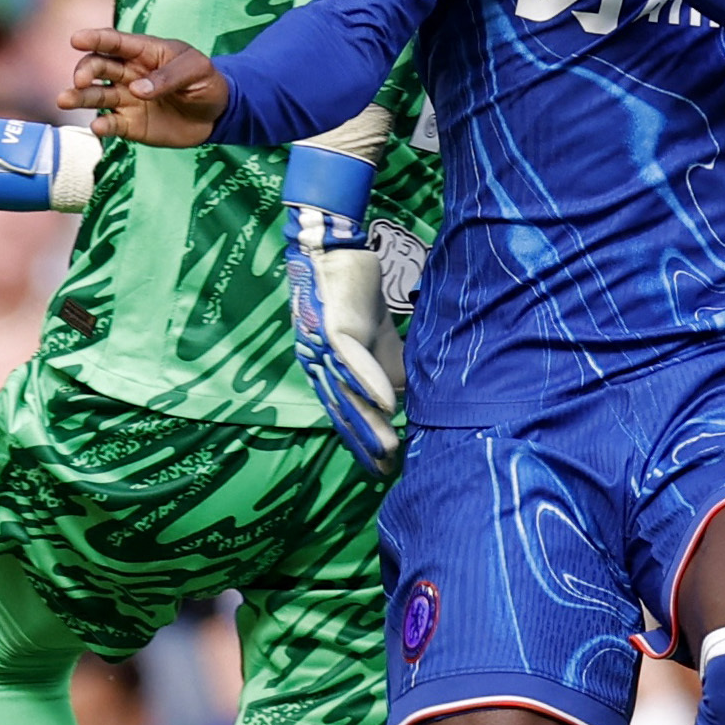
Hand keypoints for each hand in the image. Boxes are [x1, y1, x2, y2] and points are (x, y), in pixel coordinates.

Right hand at [71, 29, 230, 146]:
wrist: (216, 114)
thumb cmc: (206, 82)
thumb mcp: (197, 71)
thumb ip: (169, 77)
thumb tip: (137, 90)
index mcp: (144, 52)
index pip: (115, 42)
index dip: (94, 38)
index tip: (76, 39)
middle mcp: (128, 73)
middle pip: (98, 66)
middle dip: (85, 70)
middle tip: (79, 80)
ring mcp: (126, 99)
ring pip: (96, 95)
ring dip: (79, 97)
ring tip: (64, 101)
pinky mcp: (129, 124)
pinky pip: (111, 124)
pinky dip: (102, 126)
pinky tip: (98, 128)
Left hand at [280, 144, 404, 475]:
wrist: (337, 251)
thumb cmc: (357, 296)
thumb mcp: (378, 342)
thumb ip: (388, 372)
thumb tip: (405, 403)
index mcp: (328, 371)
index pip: (346, 413)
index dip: (361, 442)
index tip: (381, 469)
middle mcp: (319, 365)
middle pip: (343, 411)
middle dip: (364, 443)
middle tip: (384, 472)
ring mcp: (322, 348)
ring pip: (347, 392)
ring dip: (369, 422)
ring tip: (389, 449)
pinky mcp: (333, 329)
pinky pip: (353, 361)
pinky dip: (370, 382)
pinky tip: (387, 403)